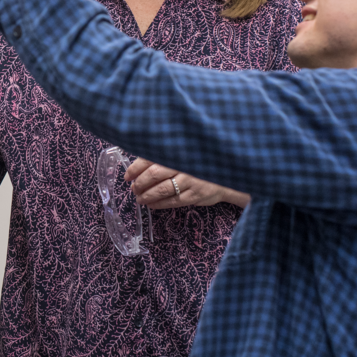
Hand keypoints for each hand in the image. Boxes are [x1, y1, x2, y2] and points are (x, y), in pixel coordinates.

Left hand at [125, 159, 248, 208]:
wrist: (228, 175)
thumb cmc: (200, 163)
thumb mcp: (184, 154)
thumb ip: (165, 157)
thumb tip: (138, 165)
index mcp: (177, 151)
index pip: (150, 158)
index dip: (136, 168)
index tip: (127, 176)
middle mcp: (183, 164)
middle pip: (154, 174)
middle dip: (140, 183)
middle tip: (134, 188)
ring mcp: (190, 180)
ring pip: (162, 189)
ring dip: (147, 195)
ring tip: (139, 198)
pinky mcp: (195, 194)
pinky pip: (172, 201)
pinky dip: (159, 204)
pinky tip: (151, 205)